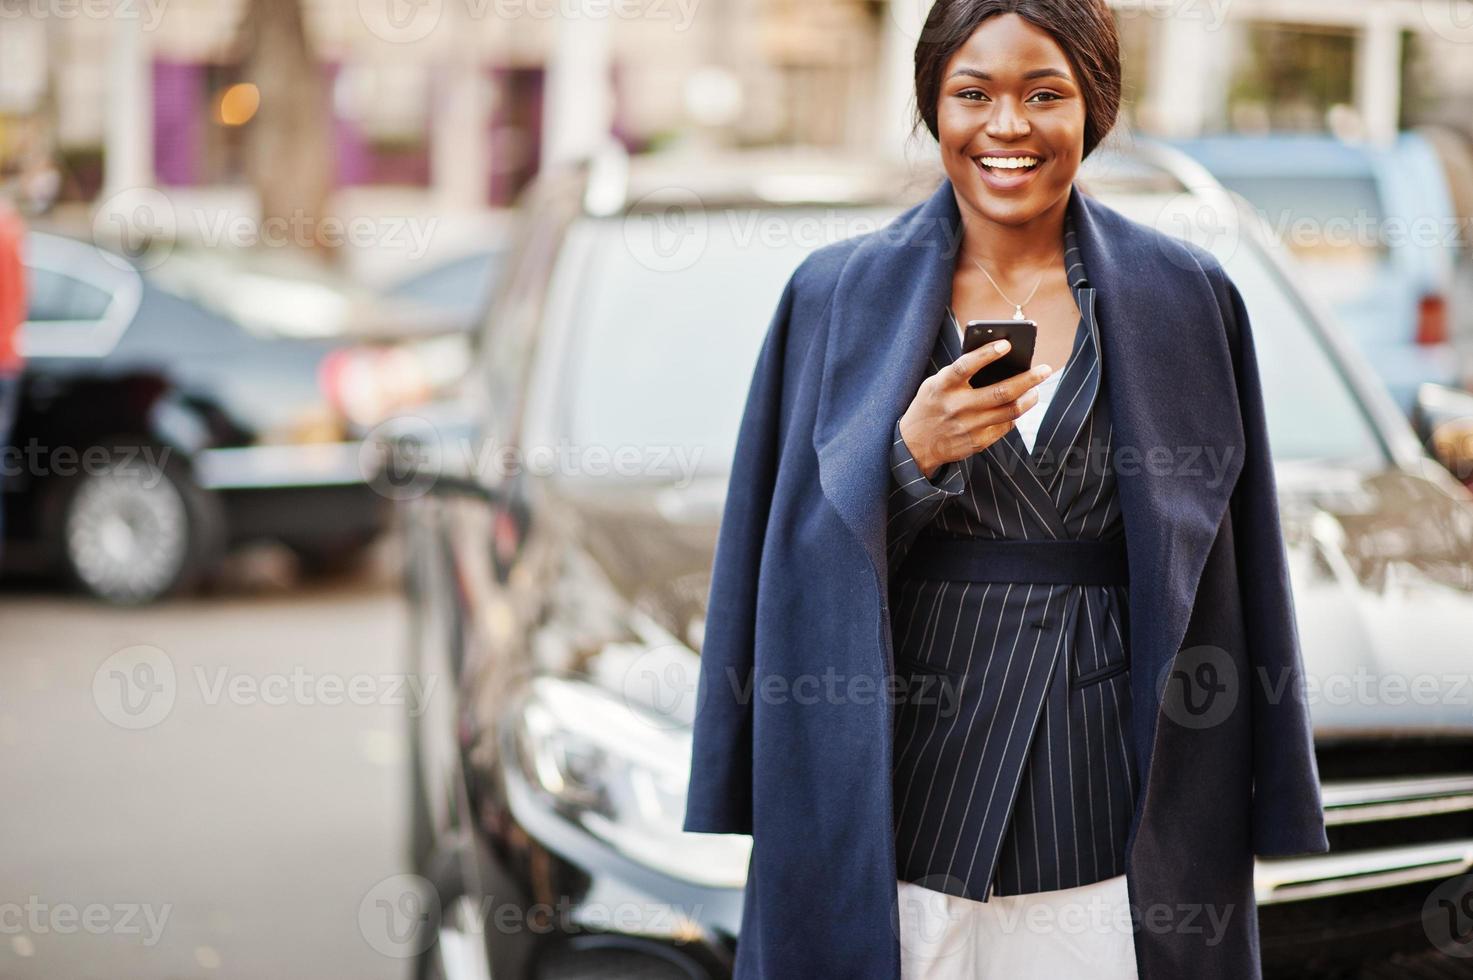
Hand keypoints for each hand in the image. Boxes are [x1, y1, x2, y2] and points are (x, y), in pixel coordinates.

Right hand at [897, 340, 1053, 478]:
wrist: (915, 445)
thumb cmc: (931, 405)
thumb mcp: (934, 384)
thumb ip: (959, 373)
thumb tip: (998, 360)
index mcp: (941, 387)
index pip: (965, 367)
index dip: (986, 354)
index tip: (1007, 344)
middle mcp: (956, 407)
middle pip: (999, 392)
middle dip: (1027, 379)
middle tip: (1045, 370)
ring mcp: (968, 427)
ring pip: (1009, 411)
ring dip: (1029, 398)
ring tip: (1036, 389)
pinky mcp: (977, 443)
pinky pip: (1005, 426)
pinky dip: (1015, 414)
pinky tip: (1019, 405)